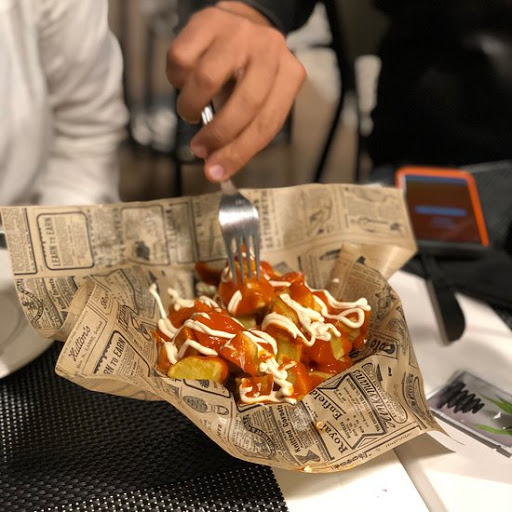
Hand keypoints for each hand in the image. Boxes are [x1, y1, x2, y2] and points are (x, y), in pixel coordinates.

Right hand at [166, 2, 305, 181]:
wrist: (238, 23)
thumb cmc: (245, 73)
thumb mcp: (256, 102)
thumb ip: (241, 134)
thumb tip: (214, 167)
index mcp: (289, 76)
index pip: (266, 124)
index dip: (238, 153)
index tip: (215, 173)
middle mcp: (269, 51)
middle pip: (244, 105)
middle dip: (217, 136)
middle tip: (200, 149)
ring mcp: (239, 33)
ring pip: (205, 81)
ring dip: (190, 107)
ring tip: (190, 111)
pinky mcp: (207, 21)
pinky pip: (181, 61)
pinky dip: (177, 80)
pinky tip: (185, 81)